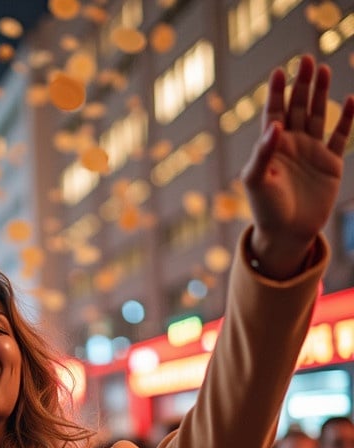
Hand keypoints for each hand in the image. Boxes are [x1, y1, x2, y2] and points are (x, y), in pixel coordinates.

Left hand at [241, 55, 353, 277]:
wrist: (287, 234)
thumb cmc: (265, 209)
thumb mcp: (257, 180)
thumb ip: (264, 152)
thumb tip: (275, 125)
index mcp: (271, 147)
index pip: (274, 113)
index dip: (277, 93)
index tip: (279, 72)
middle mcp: (292, 145)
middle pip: (297, 107)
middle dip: (301, 84)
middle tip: (306, 60)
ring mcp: (312, 152)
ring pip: (317, 115)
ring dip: (320, 93)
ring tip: (322, 70)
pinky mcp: (330, 163)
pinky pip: (339, 136)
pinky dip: (346, 119)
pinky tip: (350, 99)